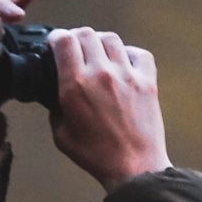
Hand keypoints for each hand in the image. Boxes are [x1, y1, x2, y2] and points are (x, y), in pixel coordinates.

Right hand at [47, 27, 169, 190]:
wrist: (134, 168)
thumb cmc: (95, 156)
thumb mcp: (61, 134)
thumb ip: (55, 107)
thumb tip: (54, 91)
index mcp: (75, 86)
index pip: (63, 41)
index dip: (56, 38)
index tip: (54, 43)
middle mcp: (101, 73)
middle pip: (86, 33)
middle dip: (76, 38)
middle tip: (74, 49)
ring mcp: (127, 74)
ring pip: (111, 39)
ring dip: (100, 44)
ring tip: (98, 56)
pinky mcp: (147, 80)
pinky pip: (138, 53)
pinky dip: (128, 54)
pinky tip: (123, 65)